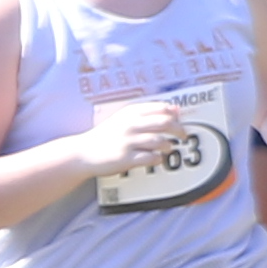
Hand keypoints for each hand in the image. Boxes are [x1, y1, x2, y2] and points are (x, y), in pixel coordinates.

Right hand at [71, 98, 192, 178]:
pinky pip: (150, 158)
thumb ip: (149, 113)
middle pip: (165, 123)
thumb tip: (176, 109)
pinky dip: (157, 158)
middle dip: (179, 130)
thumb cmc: (108, 135)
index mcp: (130, 113)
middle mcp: (130, 125)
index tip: (179, 121)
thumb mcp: (124, 119)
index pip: (161, 108)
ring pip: (160, 141)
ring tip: (167, 148)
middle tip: (183, 136)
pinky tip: (155, 158)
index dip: (174, 115)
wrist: (83, 152)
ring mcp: (128, 142)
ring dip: (168, 146)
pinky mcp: (126, 158)